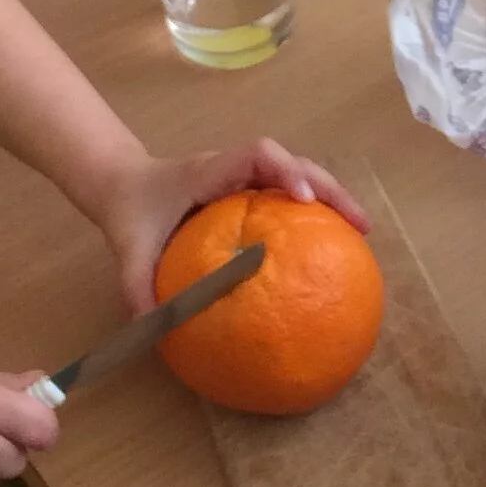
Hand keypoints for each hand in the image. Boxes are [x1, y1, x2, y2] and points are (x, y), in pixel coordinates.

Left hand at [89, 139, 371, 310]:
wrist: (123, 184)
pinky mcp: (251, 189)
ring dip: (333, 196)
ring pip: (300, 173)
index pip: (256, 155)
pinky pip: (290, 193)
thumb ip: (137, 287)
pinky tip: (333, 244)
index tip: (304, 200)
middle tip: (360, 224)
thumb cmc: (131, 211)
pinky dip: (317, 210)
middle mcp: (235, 168)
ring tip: (362, 231)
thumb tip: (153, 331)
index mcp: (209, 172)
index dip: (286, 170)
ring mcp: (247, 176)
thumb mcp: (129, 250)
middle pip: (294, 161)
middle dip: (330, 188)